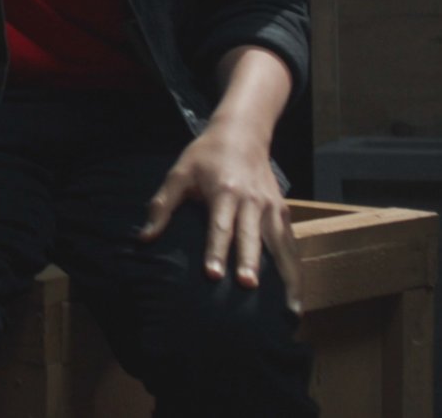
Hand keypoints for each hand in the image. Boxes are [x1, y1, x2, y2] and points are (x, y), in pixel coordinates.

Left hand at [141, 122, 302, 313]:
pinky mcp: (283, 212)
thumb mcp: (179, 173)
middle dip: (250, 262)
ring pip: (282, 245)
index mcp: (225, 191)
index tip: (213, 274)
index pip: (220, 226)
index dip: (216, 250)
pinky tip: (297, 292)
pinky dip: (296, 268)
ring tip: (290, 307)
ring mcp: (272, 208)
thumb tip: (144, 237)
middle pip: (251, 236)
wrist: (242, 134)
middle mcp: (252, 201)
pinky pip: (291, 244)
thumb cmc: (205, 156)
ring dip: (288, 275)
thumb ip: (162, 205)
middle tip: (247, 287)